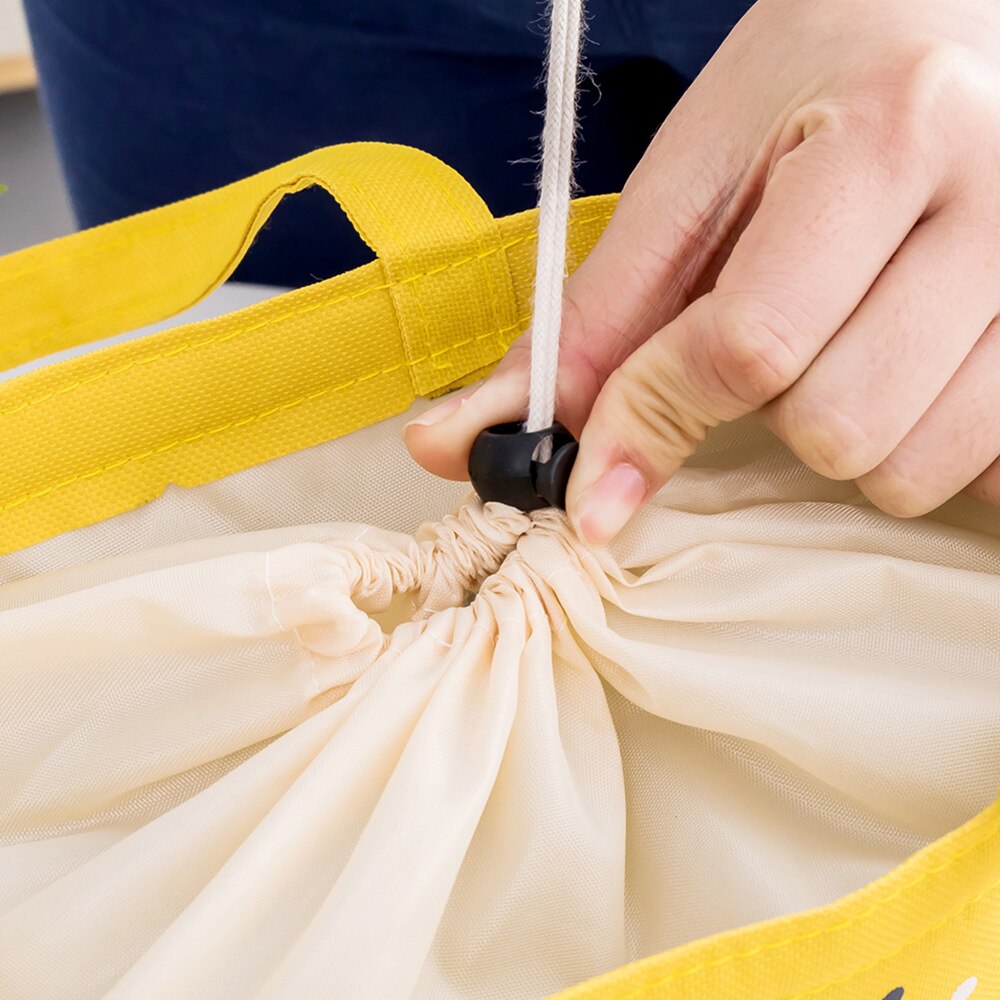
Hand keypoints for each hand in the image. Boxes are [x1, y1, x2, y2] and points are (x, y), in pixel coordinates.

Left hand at [405, 0, 999, 543]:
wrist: (961, 24)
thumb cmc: (821, 86)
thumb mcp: (694, 178)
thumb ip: (591, 324)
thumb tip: (465, 443)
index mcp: (893, 132)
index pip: (752, 342)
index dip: (656, 417)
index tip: (594, 484)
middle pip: (837, 425)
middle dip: (770, 412)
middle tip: (788, 329)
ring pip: (913, 466)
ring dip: (847, 436)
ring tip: (854, 340)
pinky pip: (991, 473)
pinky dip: (927, 451)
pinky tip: (916, 375)